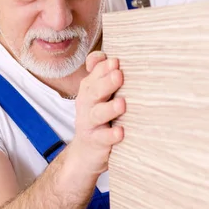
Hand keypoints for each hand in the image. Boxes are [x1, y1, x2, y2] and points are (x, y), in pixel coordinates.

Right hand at [70, 51, 125, 175]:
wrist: (86, 151)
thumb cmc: (99, 116)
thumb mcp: (98, 93)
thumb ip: (101, 74)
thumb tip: (108, 57)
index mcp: (89, 89)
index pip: (94, 75)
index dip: (103, 69)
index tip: (116, 62)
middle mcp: (87, 104)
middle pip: (94, 91)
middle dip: (106, 83)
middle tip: (119, 75)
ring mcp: (90, 123)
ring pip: (97, 114)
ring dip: (109, 108)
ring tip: (122, 104)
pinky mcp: (95, 141)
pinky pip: (102, 138)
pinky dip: (111, 135)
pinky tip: (121, 132)